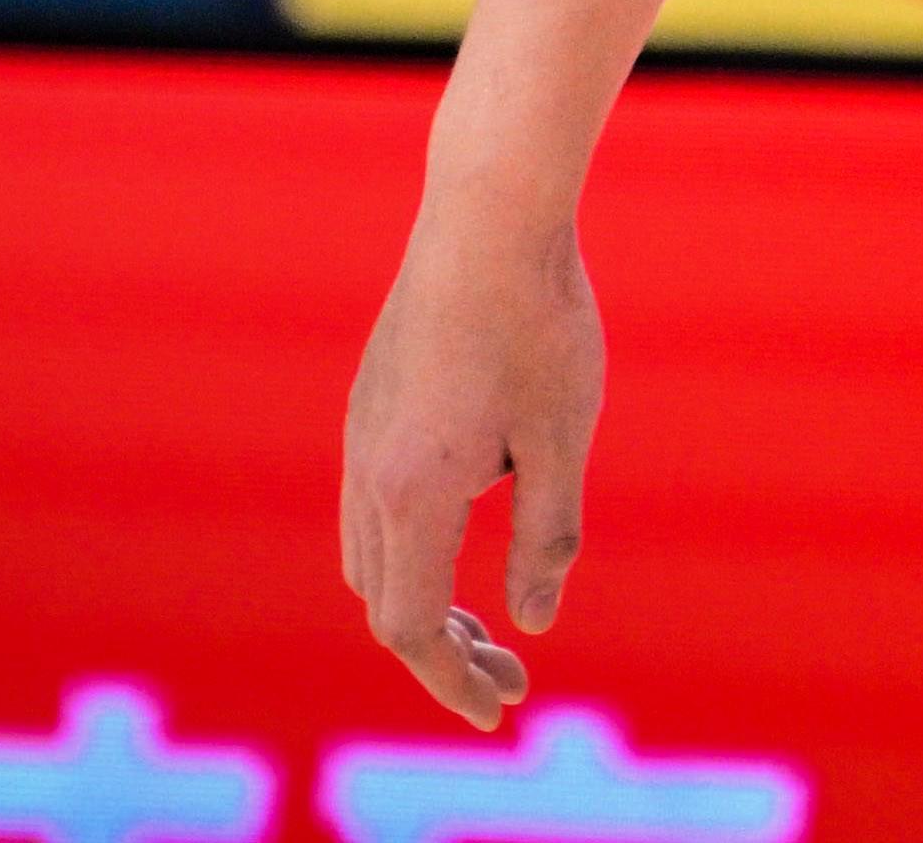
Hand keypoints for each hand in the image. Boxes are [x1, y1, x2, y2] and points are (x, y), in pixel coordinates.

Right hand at [342, 208, 603, 727]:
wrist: (486, 212)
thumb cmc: (539, 321)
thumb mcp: (563, 437)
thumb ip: (547, 536)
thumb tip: (532, 622)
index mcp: (415, 492)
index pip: (413, 628)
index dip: (453, 681)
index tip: (502, 710)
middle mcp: (370, 471)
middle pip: (384, 603)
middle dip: (442, 654)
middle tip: (510, 676)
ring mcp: (360, 434)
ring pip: (368, 557)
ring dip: (421, 602)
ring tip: (487, 622)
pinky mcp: (368, 404)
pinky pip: (368, 507)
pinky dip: (408, 551)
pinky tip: (466, 528)